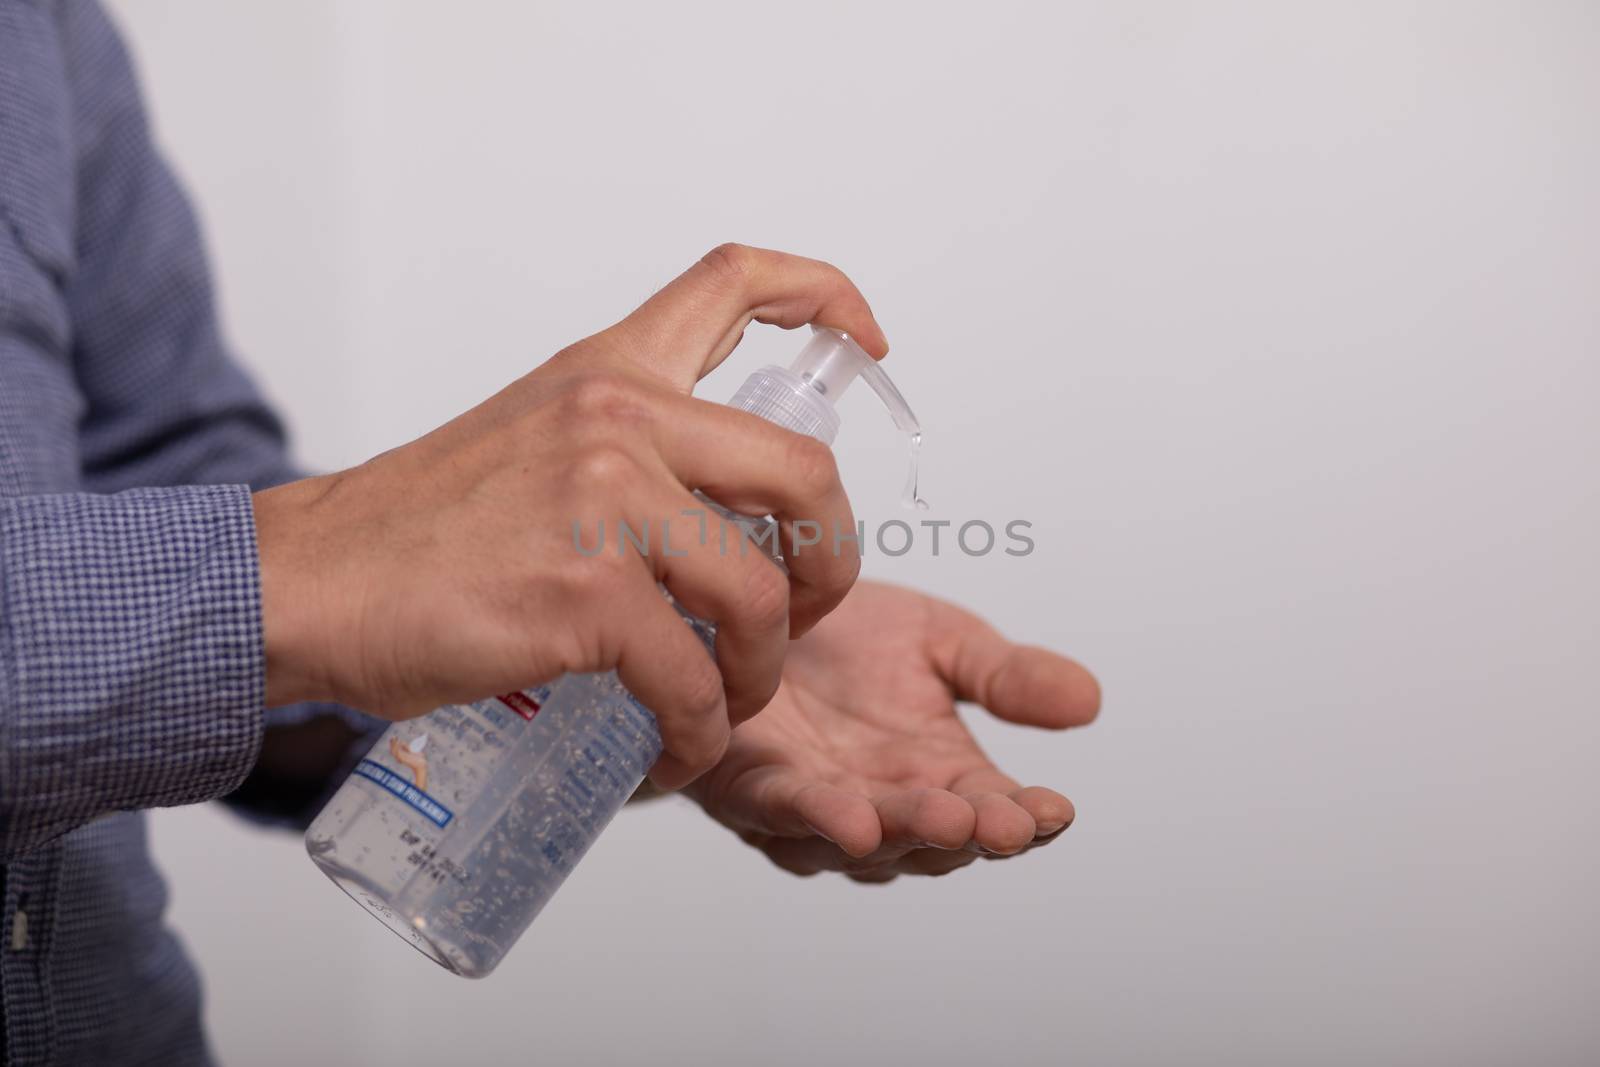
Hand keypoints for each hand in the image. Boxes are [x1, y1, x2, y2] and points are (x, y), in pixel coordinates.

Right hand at [254, 244, 886, 788]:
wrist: (308, 582)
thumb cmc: (414, 530)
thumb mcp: (528, 440)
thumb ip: (619, 448)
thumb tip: (712, 509)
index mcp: (607, 371)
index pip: (735, 282)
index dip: (825, 296)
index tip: (866, 340)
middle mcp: (616, 416)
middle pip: (804, 469)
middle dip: (835, 558)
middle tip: (805, 611)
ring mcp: (604, 501)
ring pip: (762, 593)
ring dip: (764, 670)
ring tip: (727, 702)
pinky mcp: (585, 593)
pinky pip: (694, 677)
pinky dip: (698, 731)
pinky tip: (675, 748)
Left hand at [687, 580, 1099, 879]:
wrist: (749, 597)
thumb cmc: (843, 634)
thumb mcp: (942, 640)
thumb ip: (1005, 676)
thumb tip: (1089, 699)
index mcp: (939, 773)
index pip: (995, 810)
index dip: (1027, 818)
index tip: (1056, 810)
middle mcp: (881, 802)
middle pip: (934, 839)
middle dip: (973, 833)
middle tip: (1009, 823)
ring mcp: (816, 805)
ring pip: (864, 839)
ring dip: (906, 833)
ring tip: (948, 821)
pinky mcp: (748, 789)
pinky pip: (783, 812)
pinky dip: (818, 819)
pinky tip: (853, 821)